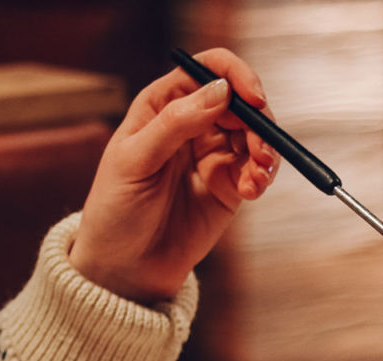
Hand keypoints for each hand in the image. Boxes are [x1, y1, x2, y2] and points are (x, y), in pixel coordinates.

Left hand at [69, 47, 279, 303]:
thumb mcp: (136, 161)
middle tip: (261, 152)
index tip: (253, 100)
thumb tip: (221, 90)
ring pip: (255, 135)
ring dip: (266, 151)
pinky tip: (253, 192)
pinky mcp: (229, 186)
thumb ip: (176, 123)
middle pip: (240, 101)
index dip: (235, 76)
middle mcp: (192, 123)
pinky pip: (257, 170)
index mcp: (162, 105)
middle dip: (259, 122)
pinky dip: (263, 176)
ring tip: (258, 177)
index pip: (207, 70)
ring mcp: (213, 154)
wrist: (125, 268)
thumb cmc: (117, 211)